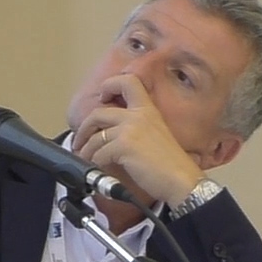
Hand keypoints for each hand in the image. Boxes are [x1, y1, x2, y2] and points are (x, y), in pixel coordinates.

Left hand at [70, 75, 205, 204]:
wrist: (181, 180)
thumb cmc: (171, 164)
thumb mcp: (156, 134)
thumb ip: (137, 127)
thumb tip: (112, 134)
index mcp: (148, 109)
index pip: (128, 81)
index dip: (109, 85)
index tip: (102, 97)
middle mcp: (138, 115)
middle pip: (99, 112)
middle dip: (84, 128)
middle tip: (80, 140)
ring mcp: (130, 129)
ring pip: (95, 137)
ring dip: (86, 151)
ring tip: (86, 159)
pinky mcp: (124, 146)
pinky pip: (98, 154)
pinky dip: (96, 163)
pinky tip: (101, 169)